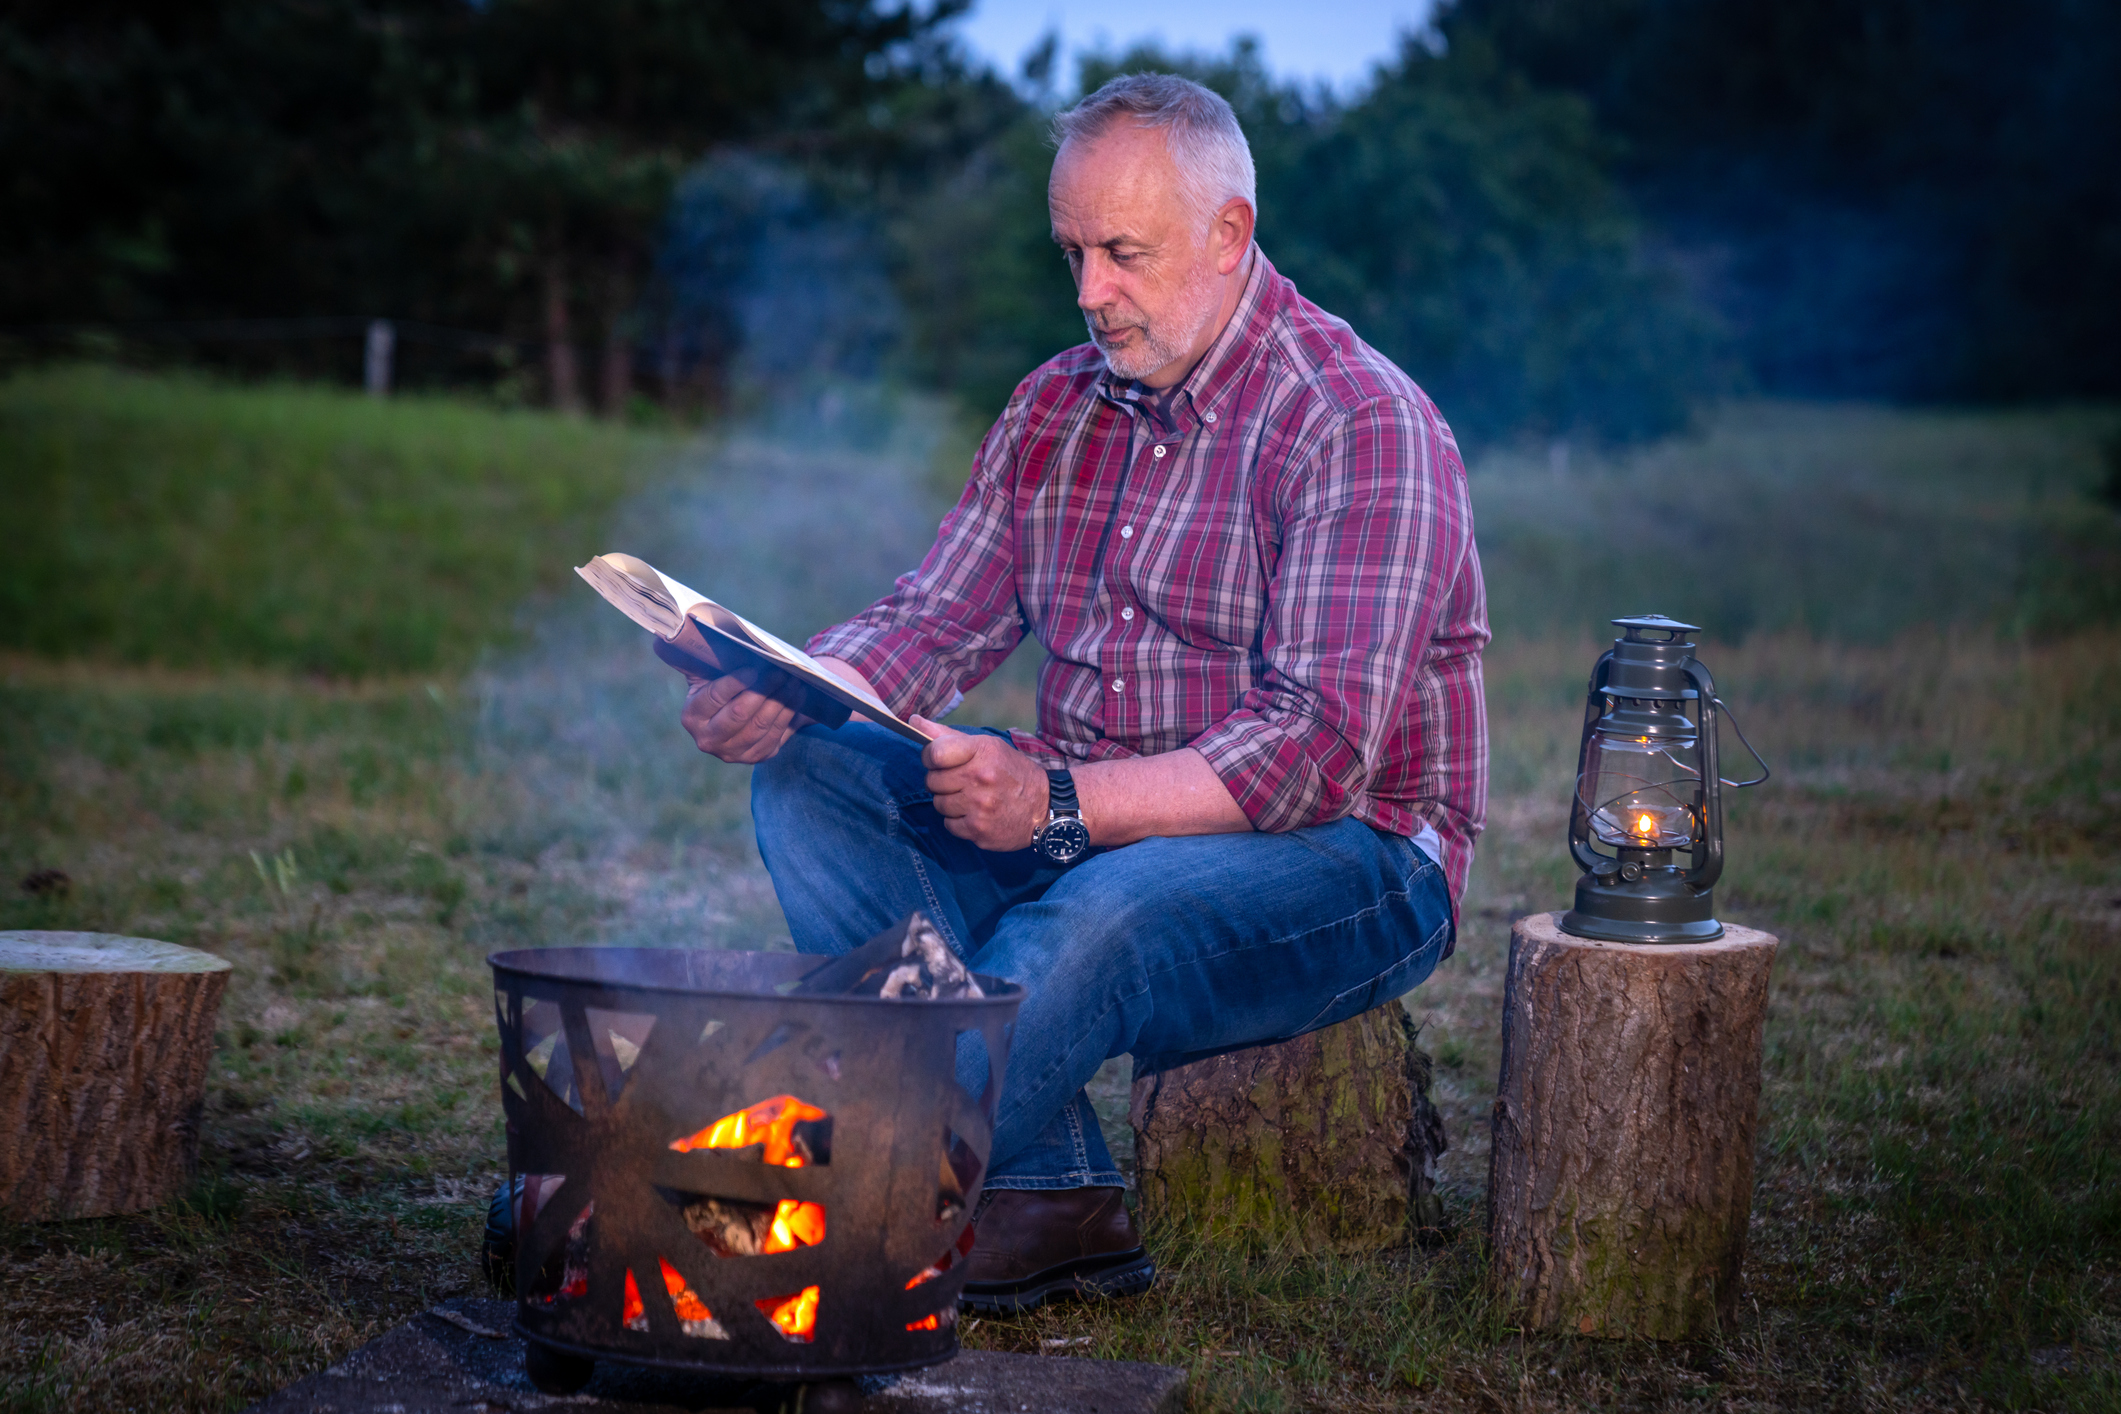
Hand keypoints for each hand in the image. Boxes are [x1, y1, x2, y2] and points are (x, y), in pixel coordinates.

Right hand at [680, 666, 810, 763]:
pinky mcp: (757, 757)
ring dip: (781, 702)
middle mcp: (709, 740)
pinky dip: (789, 714)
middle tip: (781, 671)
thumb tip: (660, 639)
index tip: (755, 668)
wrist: (740, 708)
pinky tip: (797, 695)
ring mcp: (734, 753)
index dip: (735, 683)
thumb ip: (683, 655)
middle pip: (740, 715)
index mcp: (691, 717)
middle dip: (763, 692)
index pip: (714, 698)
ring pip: (761, 726)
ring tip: (793, 680)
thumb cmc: (718, 681)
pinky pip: (777, 736)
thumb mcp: (700, 670)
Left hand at [915, 717, 1049, 850]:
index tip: (938, 761)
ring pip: (939, 804)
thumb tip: (913, 721)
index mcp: (982, 752)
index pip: (935, 753)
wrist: (1045, 807)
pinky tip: (975, 813)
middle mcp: (980, 779)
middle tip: (961, 782)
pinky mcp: (979, 831)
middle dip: (941, 781)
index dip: (930, 757)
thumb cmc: (1012, 772)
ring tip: (970, 798)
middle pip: (933, 781)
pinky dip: (958, 820)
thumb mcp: (988, 747)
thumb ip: (948, 736)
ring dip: (950, 801)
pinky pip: (948, 824)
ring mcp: (979, 807)